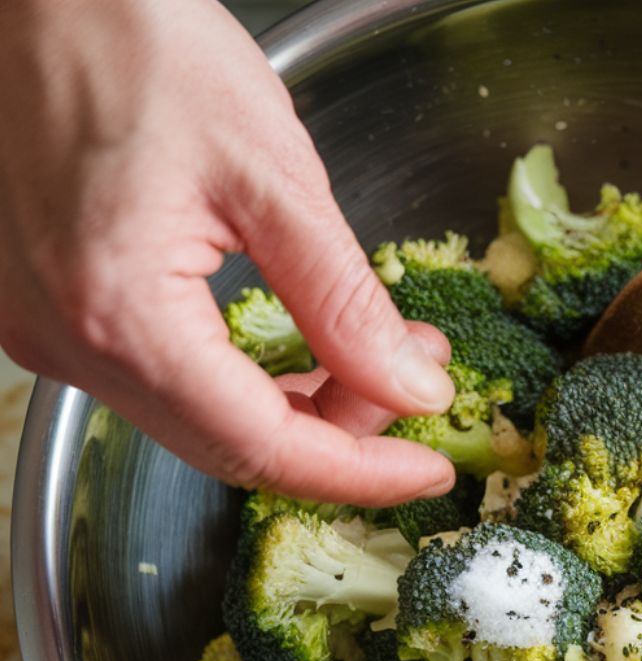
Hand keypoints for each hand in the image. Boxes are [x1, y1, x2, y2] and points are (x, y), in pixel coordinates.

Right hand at [0, 0, 456, 505]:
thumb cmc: (131, 37)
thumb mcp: (271, 175)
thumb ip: (344, 302)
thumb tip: (408, 388)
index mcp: (120, 315)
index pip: (265, 448)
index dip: (360, 474)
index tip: (428, 471)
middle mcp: (70, 344)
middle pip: (234, 445)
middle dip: (340, 432)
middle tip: (412, 383)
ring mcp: (51, 331)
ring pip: (203, 417)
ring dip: (299, 401)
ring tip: (374, 349)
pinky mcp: (51, 309)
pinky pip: (166, 378)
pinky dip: (244, 375)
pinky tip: (301, 338)